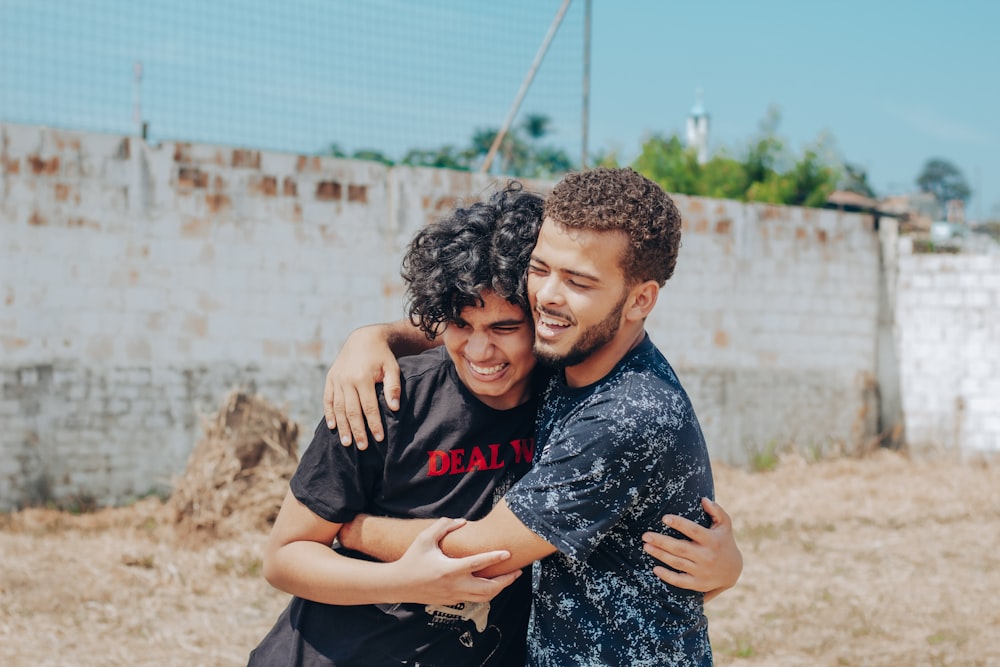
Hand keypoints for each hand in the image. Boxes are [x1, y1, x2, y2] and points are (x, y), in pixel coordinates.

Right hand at [323, 325, 401, 448]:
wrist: (363, 338)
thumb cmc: (382, 356)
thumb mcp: (392, 368)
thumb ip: (393, 387)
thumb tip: (394, 408)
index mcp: (363, 377)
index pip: (369, 407)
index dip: (374, 424)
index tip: (379, 438)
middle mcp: (346, 380)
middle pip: (351, 411)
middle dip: (357, 431)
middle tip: (363, 447)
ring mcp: (336, 379)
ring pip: (338, 408)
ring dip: (342, 427)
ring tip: (347, 443)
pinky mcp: (330, 378)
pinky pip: (327, 399)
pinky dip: (329, 413)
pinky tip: (333, 427)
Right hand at [390, 518, 520, 604]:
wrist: (398, 584)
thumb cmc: (412, 559)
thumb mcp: (424, 539)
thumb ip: (443, 527)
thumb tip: (462, 522)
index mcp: (449, 569)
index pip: (477, 564)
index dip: (494, 558)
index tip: (508, 553)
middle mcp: (454, 585)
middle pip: (488, 588)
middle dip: (506, 581)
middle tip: (518, 571)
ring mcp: (454, 596)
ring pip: (484, 597)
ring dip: (499, 588)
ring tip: (509, 578)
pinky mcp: (452, 602)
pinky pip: (475, 599)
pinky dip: (487, 592)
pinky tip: (493, 583)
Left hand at [642, 497, 741, 600]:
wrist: (733, 570)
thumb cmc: (723, 542)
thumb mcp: (724, 525)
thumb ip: (716, 511)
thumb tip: (704, 499)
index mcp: (712, 540)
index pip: (693, 530)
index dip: (679, 524)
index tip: (664, 518)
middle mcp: (707, 556)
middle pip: (680, 548)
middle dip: (661, 541)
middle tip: (645, 536)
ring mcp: (702, 571)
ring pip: (677, 563)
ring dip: (660, 555)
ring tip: (646, 546)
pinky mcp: (698, 583)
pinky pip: (680, 581)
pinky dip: (667, 576)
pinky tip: (655, 569)